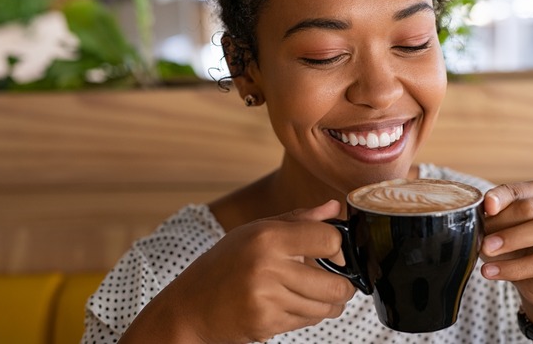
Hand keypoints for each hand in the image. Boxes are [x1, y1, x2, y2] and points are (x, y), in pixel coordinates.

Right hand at [120, 200, 355, 343]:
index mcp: (268, 236)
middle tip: (337, 282)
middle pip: (336, 284)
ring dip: (328, 305)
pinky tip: (291, 305)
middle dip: (343, 286)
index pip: (329, 240)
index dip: (339, 249)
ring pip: (325, 308)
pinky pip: (307, 322)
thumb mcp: (255, 232)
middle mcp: (268, 266)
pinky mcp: (266, 324)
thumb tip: (333, 208)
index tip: (334, 255)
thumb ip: (298, 220)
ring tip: (315, 295)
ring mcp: (266, 299)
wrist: (189, 306)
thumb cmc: (224, 265)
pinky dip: (307, 316)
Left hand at [480, 179, 532, 329]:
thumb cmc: (518, 250)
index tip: (486, 207)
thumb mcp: (500, 232)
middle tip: (481, 239)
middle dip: (502, 222)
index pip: (516, 190)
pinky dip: (515, 267)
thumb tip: (475, 222)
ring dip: (512, 239)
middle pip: (530, 208)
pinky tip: (493, 272)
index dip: (500, 197)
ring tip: (486, 251)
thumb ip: (491, 223)